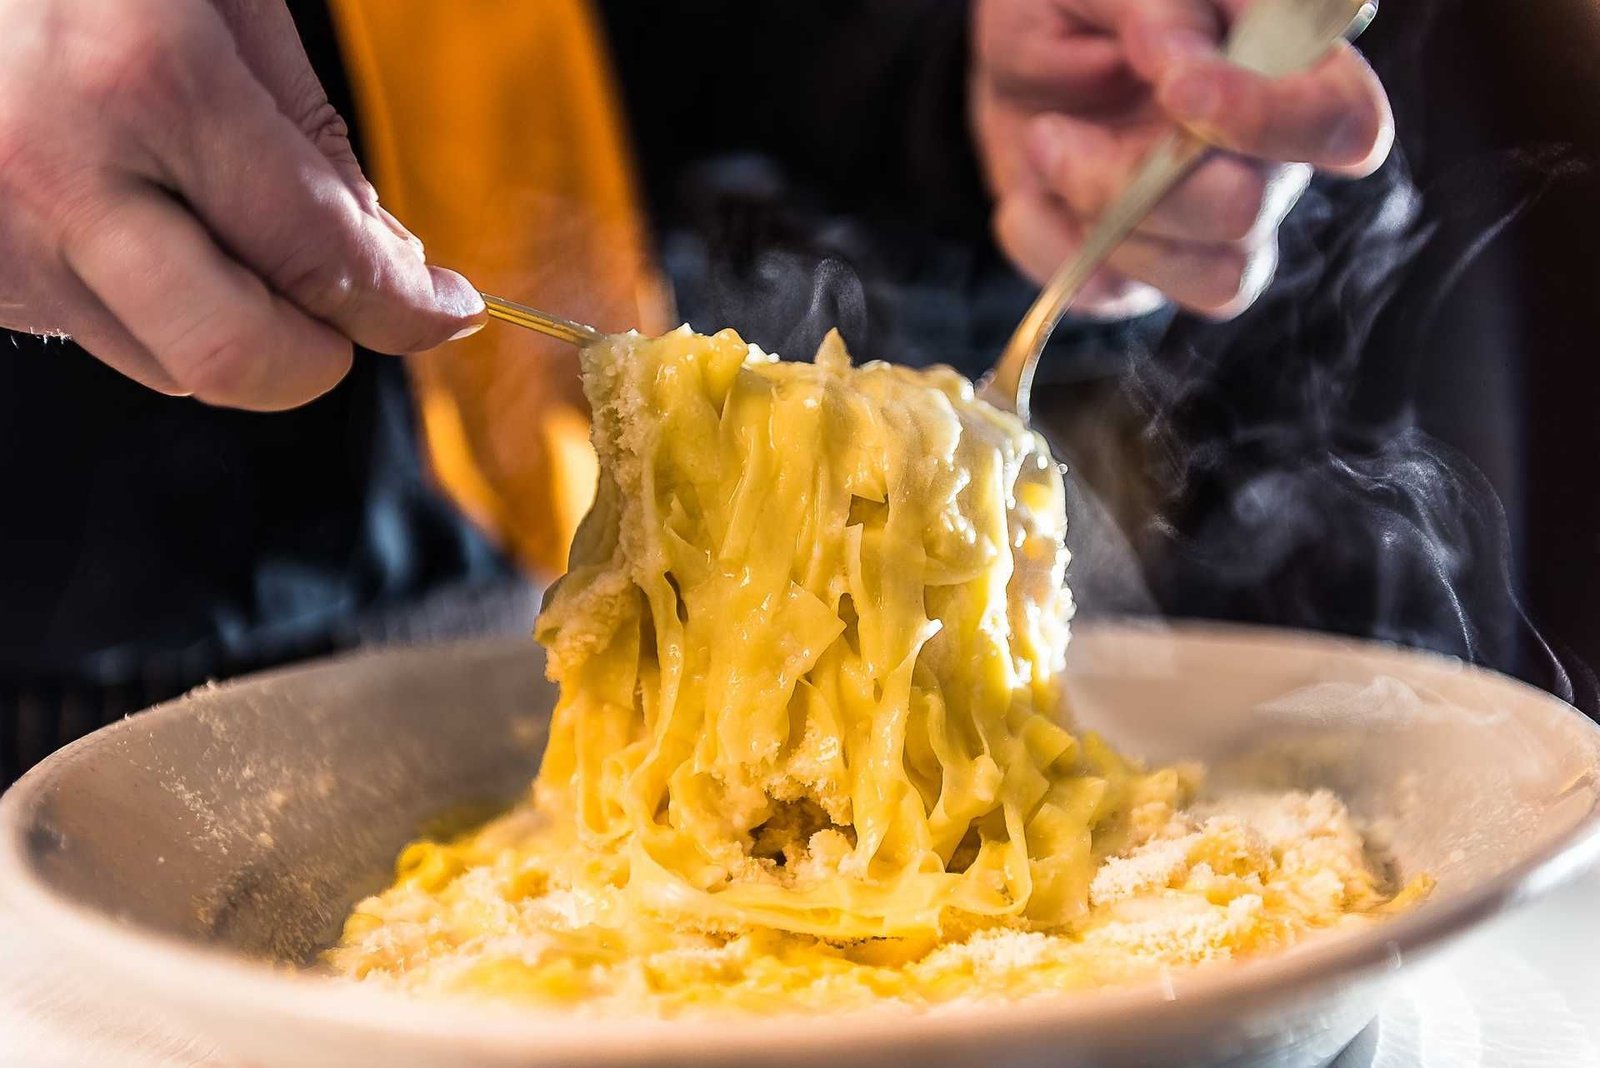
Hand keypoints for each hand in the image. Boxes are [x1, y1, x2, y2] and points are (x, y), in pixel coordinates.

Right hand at [0, 0, 484, 409]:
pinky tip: (139, 218)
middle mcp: (62, 176)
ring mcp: (2, 238)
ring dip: (234, 325)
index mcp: (145, 82)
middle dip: (320, 355)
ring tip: (217, 222)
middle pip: (236, 359)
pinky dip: (155, 305)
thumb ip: (310, 132)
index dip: (408, 306)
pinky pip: (100, 333)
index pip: (319, 257)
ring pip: (169, 363)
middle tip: (350, 306)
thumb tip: (386, 257)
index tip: (447, 310)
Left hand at [972, 0, 1392, 318]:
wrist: (1013, 56)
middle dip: (1139, 179)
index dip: (1270, 121)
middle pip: (1247, 211)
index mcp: (1288, 75)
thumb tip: (1180, 60)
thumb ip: (1160, 7)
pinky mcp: (1144, 276)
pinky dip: (1050, 245)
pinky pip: (1114, 296)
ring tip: (1043, 145)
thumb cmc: (1080, 5)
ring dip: (1104, 222)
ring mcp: (1209, 231)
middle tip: (1050, 130)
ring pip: (1211, 280)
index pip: (1344, 123)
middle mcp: (1266, 164)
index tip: (1178, 89)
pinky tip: (1028, 194)